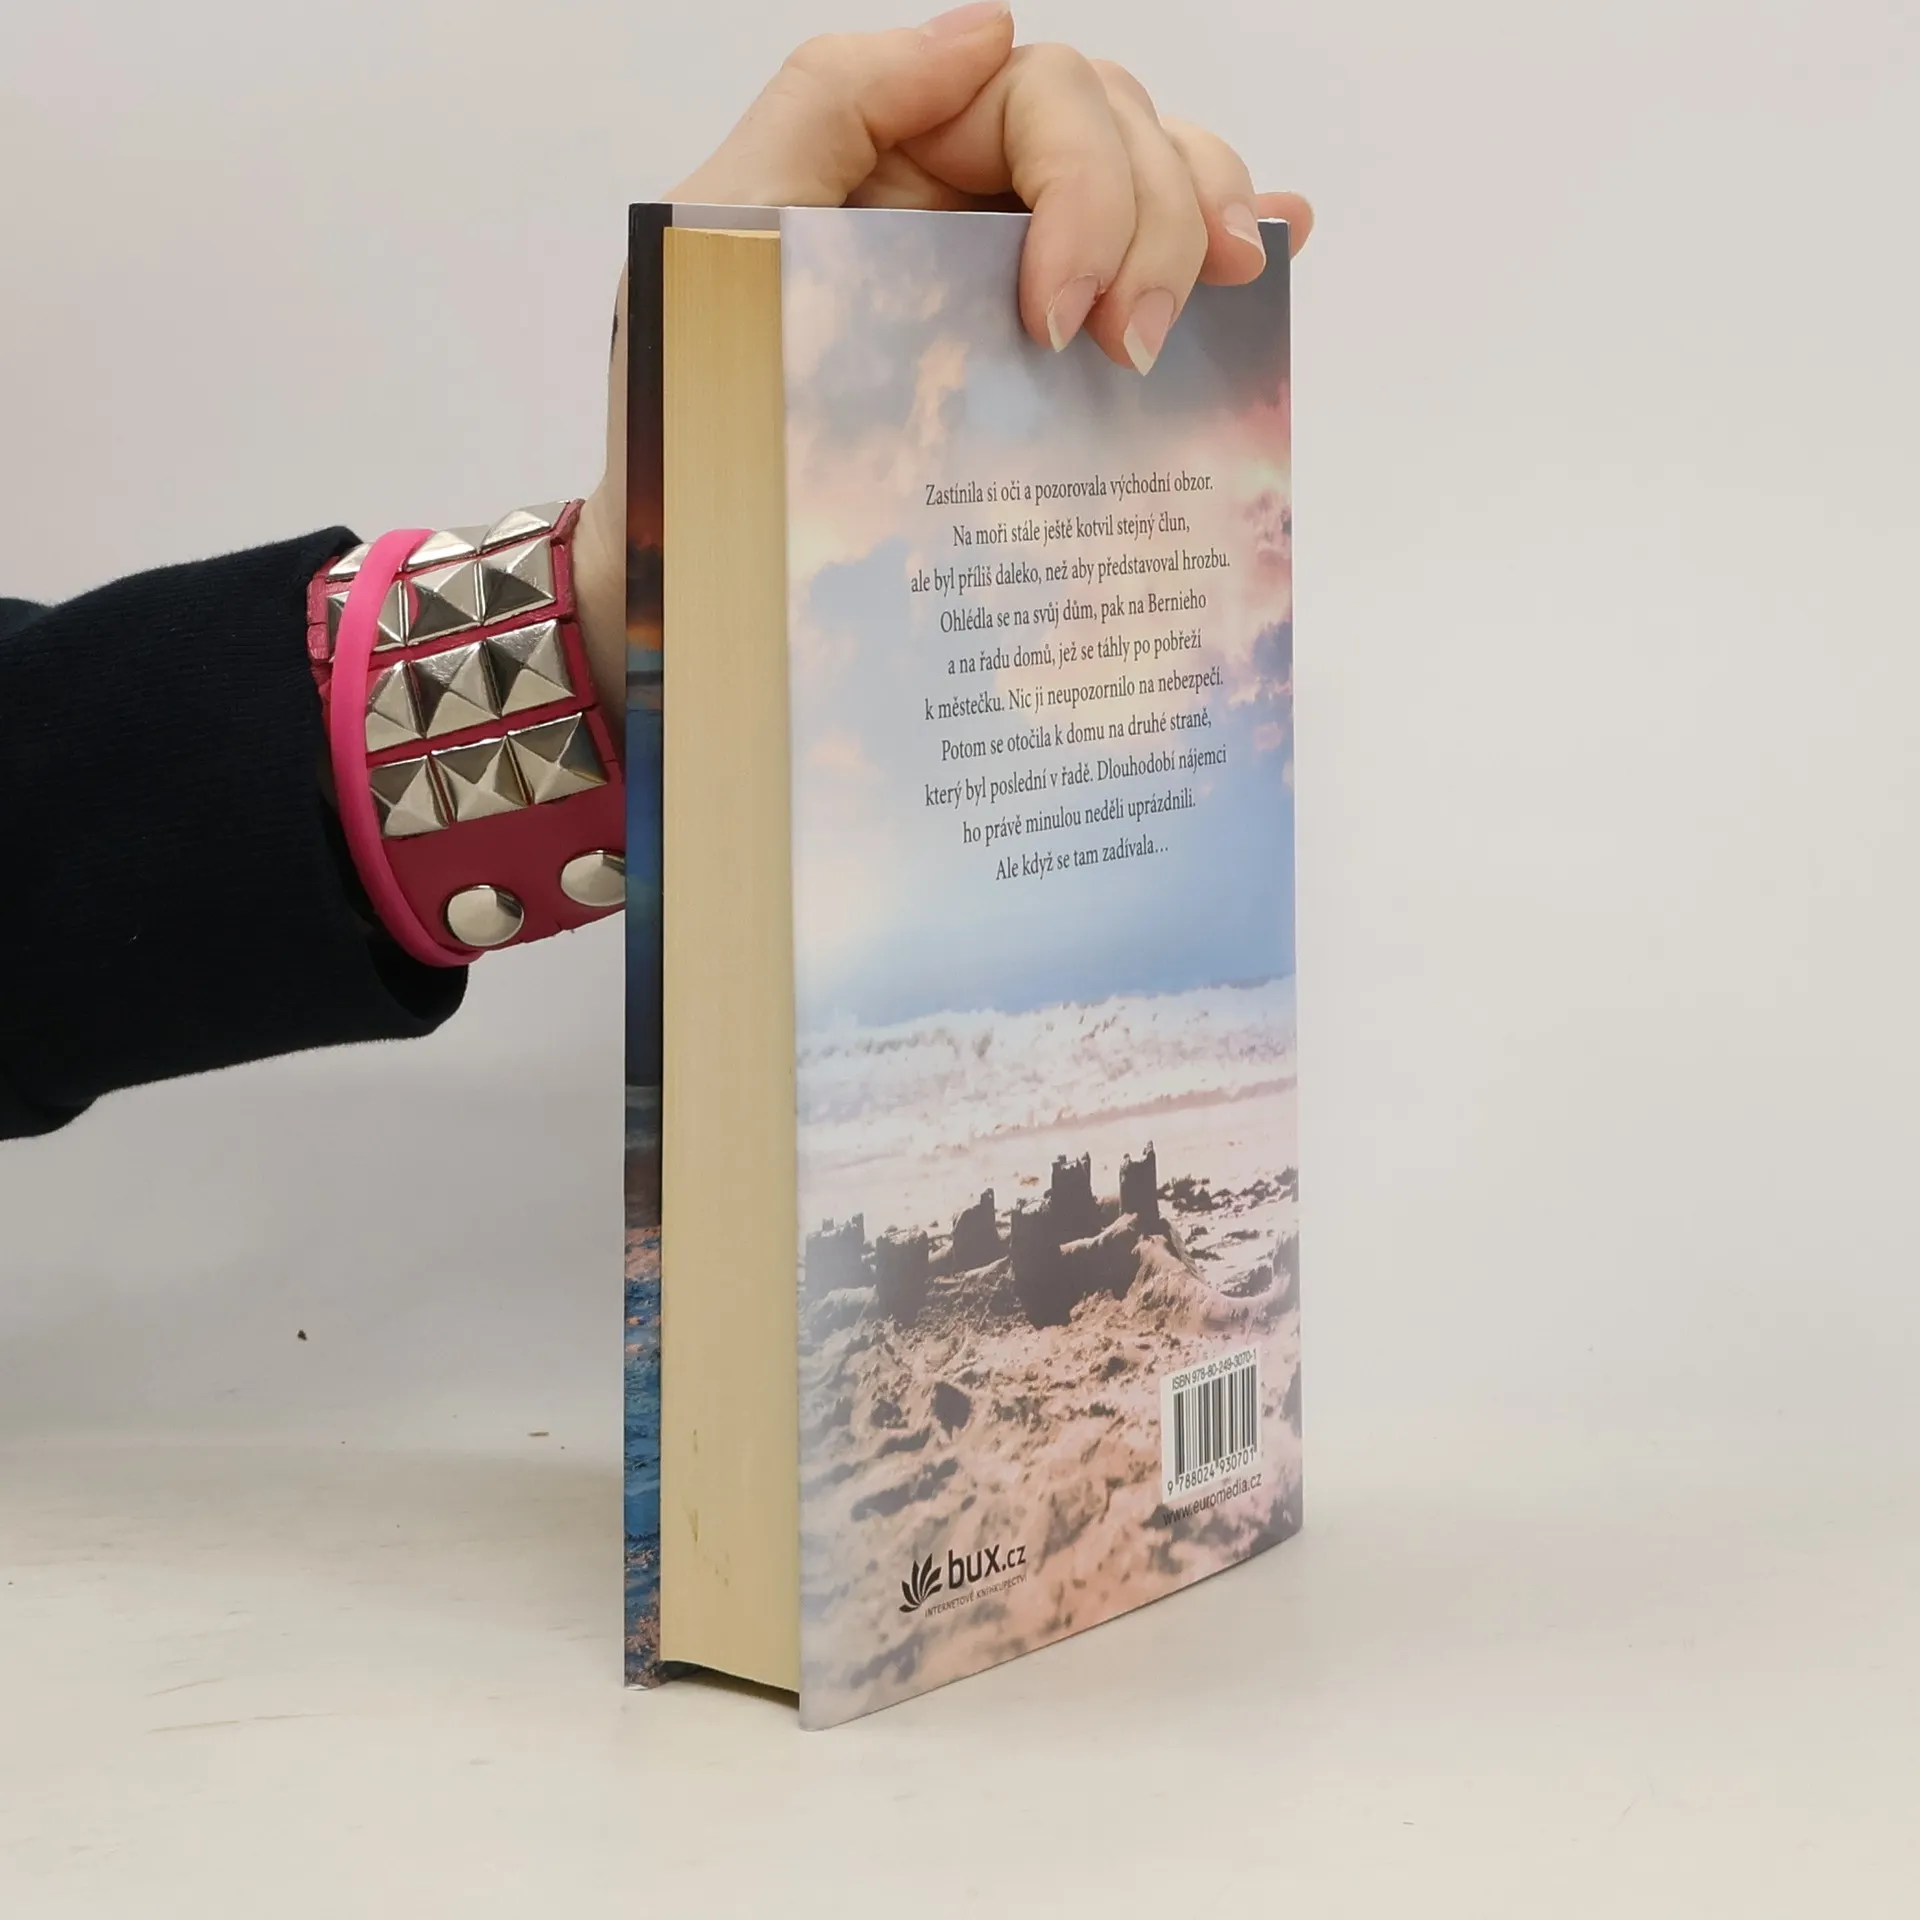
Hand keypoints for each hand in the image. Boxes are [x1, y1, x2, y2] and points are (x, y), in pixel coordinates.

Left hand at [572, 6, 1312, 716]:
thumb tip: (989, 26)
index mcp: (898, 155)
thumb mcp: (714, 236)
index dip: (1083, 187)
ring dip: (1205, 222)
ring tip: (1233, 285)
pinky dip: (1225, 240)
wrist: (697, 567)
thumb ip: (830, 106)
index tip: (1056, 319)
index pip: (1044, 97)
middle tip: (1133, 350)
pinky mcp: (1044, 356)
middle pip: (1121, 131)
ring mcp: (1015, 271)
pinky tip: (1274, 250)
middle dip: (1155, 221)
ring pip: (1159, 185)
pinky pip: (1151, 272)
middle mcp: (967, 197)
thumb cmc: (687, 418)